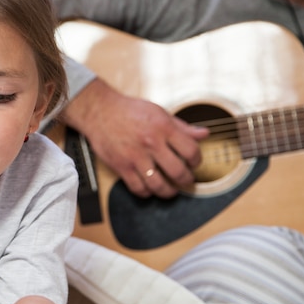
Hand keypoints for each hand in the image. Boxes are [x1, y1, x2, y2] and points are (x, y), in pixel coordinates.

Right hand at [62, 78, 208, 197]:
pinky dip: (146, 193)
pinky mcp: (121, 166)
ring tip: (170, 190)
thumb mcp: (159, 112)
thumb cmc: (129, 110)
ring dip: (168, 192)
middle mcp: (151, 143)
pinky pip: (138, 188)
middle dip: (186, 180)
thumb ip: (182, 126)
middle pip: (178, 172)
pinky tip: (149, 189)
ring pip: (159, 185)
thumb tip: (203, 134)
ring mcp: (135, 157)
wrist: (100, 111)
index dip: (197, 161)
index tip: (194, 163)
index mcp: (163, 128)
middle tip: (186, 180)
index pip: (191, 151)